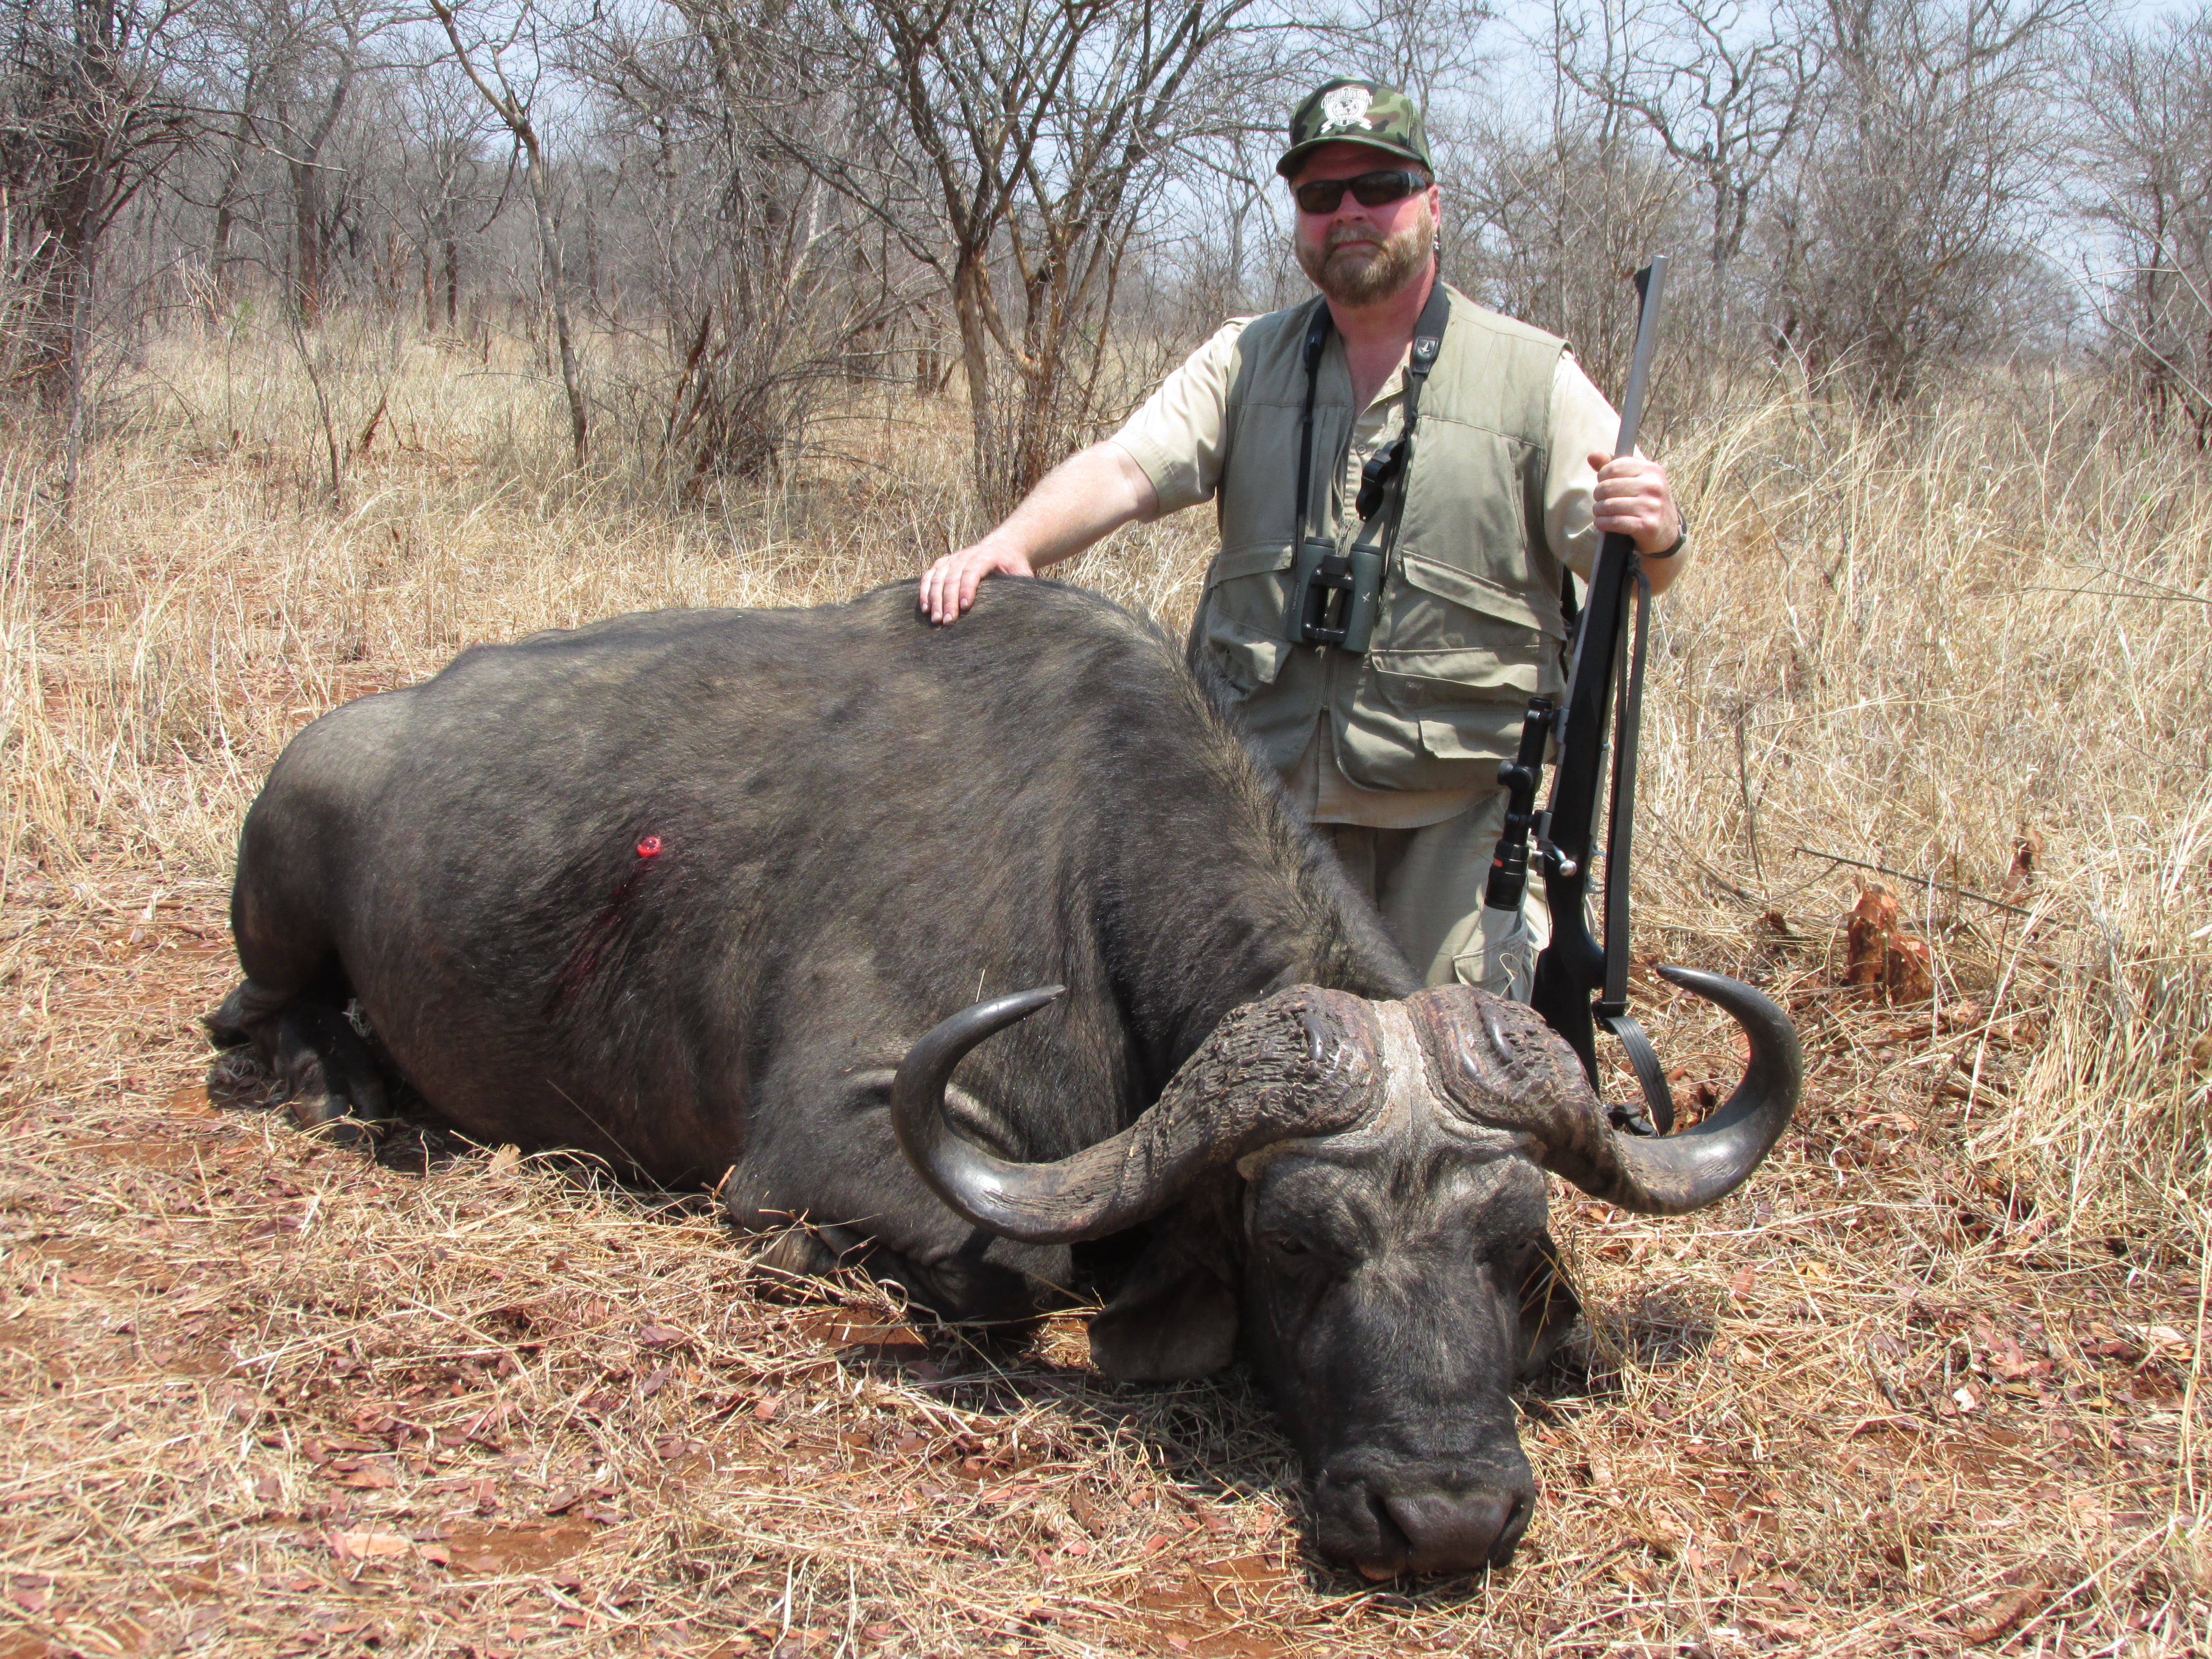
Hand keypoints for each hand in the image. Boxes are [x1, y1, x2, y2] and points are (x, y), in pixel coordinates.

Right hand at [918, 540, 1035, 624]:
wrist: (1003, 548)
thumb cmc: (1014, 566)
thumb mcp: (1023, 574)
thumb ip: (1023, 586)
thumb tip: (1023, 609)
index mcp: (987, 555)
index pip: (972, 571)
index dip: (967, 588)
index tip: (964, 607)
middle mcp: (967, 554)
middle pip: (952, 576)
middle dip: (949, 600)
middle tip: (948, 621)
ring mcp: (953, 558)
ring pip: (938, 577)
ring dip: (935, 599)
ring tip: (936, 620)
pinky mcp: (943, 564)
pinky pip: (929, 576)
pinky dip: (925, 591)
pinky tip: (925, 608)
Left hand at [1588, 453, 1679, 554]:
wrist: (1667, 532)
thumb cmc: (1647, 501)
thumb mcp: (1637, 480)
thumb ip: (1614, 466)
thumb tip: (1592, 456)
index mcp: (1652, 470)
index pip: (1614, 467)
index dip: (1602, 476)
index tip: (1603, 484)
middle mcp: (1654, 486)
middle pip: (1608, 487)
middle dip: (1598, 495)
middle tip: (1600, 501)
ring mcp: (1652, 506)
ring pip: (1609, 505)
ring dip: (1598, 511)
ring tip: (1600, 512)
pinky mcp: (1647, 526)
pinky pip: (1615, 522)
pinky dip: (1602, 523)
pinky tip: (1601, 523)